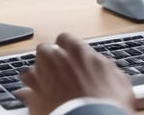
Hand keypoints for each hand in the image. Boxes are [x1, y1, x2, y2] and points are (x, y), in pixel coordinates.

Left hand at [16, 32, 136, 114]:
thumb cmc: (107, 105)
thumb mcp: (119, 82)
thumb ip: (106, 68)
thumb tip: (105, 66)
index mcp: (77, 52)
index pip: (65, 38)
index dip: (67, 48)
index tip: (71, 55)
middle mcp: (56, 60)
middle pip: (45, 50)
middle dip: (49, 59)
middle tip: (58, 72)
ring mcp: (41, 78)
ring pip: (31, 69)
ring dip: (38, 76)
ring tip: (47, 88)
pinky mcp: (31, 97)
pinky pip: (24, 91)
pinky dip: (29, 95)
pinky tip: (37, 100)